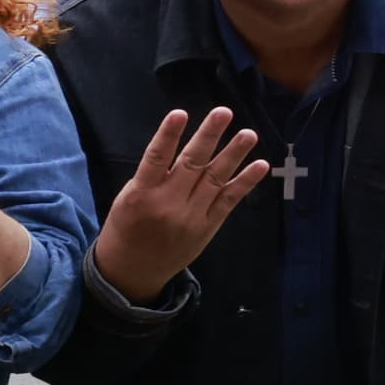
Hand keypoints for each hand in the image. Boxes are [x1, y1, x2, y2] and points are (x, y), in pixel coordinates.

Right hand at [87, 105, 267, 300]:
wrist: (133, 271)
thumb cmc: (126, 229)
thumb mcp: (126, 200)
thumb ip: (151, 178)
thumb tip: (179, 150)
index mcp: (141, 194)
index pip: (155, 158)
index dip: (168, 135)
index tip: (179, 113)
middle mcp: (168, 203)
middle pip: (192, 164)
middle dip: (208, 136)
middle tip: (223, 112)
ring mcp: (191, 215)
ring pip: (215, 178)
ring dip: (234, 154)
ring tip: (248, 133)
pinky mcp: (208, 226)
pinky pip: (229, 200)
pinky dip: (245, 182)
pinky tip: (259, 165)